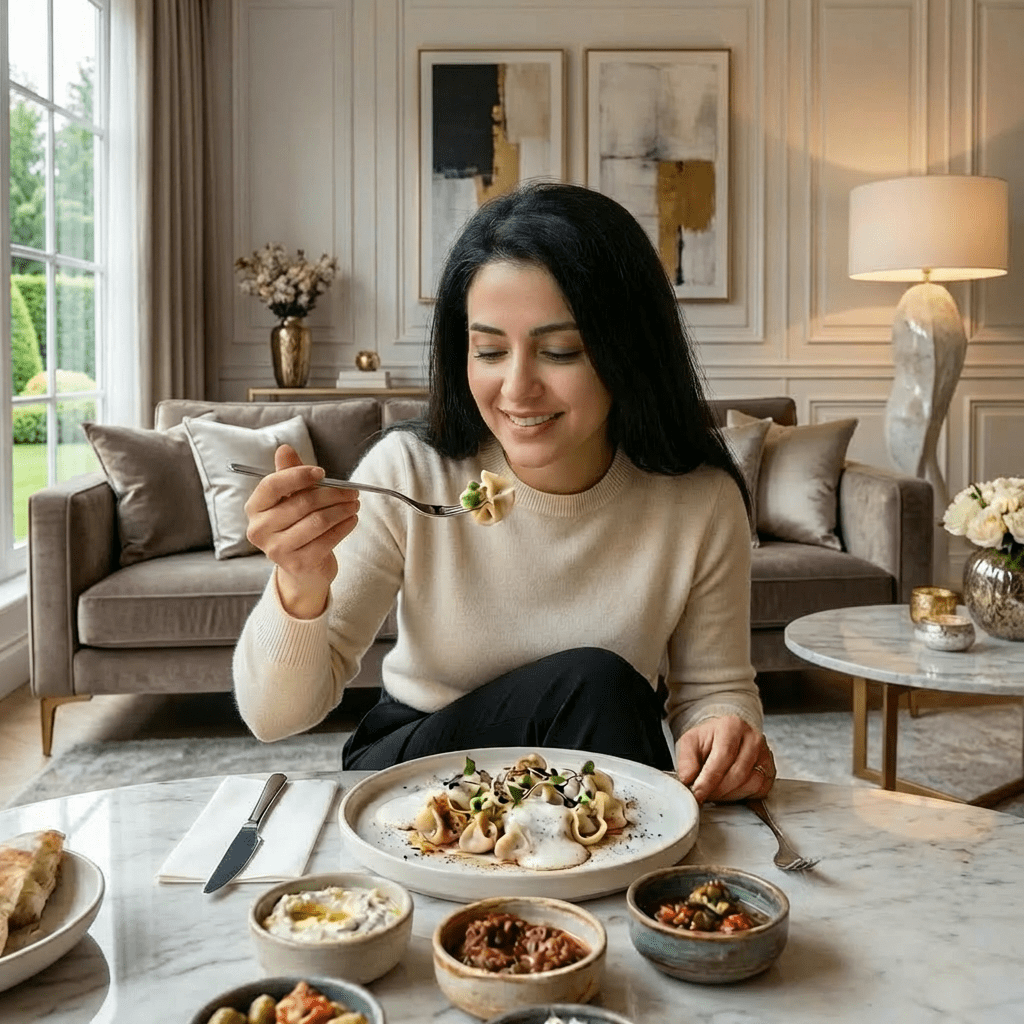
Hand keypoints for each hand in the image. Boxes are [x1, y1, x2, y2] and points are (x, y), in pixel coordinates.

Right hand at [243, 443, 359, 616]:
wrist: (304, 566)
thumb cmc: (297, 524)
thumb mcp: (291, 498)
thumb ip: (289, 474)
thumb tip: (284, 449)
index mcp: (255, 508)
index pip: (272, 485)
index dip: (298, 475)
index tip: (322, 472)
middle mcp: (259, 530)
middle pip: (302, 503)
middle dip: (333, 494)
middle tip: (352, 491)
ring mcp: (276, 550)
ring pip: (318, 521)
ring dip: (342, 509)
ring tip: (354, 504)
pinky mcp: (297, 564)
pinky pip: (327, 540)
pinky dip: (344, 527)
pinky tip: (352, 520)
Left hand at [674, 715, 775, 804]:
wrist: (725, 738)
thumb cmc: (709, 741)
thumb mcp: (690, 743)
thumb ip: (686, 761)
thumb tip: (688, 779)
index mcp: (732, 726)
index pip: (723, 756)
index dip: (709, 779)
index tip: (697, 793)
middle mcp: (753, 738)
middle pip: (738, 773)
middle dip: (718, 790)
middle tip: (703, 795)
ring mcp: (765, 754)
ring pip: (751, 784)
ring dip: (729, 795)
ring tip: (715, 792)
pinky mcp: (771, 770)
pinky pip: (759, 791)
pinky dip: (742, 796)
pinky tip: (729, 791)